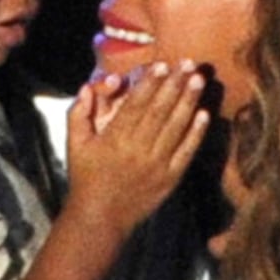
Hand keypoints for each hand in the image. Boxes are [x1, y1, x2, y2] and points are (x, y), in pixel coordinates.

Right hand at [66, 61, 210, 230]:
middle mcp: (138, 150)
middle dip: (175, 85)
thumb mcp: (74, 145)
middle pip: (160, 111)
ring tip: (199, 80)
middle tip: (188, 62)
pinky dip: (195, 133)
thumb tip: (87, 87)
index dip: (150, 84)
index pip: (135, 105)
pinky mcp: (170, 179)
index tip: (162, 65)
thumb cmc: (86, 177)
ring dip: (189, 102)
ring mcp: (157, 165)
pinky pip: (185, 152)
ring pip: (176, 128)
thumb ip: (79, 113)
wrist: (101, 217)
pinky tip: (204, 114)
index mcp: (114, 139)